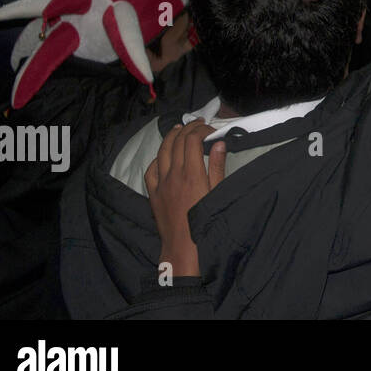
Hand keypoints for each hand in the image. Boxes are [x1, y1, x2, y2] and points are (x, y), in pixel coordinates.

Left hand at [144, 120, 226, 277]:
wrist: (183, 247)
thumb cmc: (205, 221)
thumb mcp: (217, 193)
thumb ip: (217, 167)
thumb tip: (219, 143)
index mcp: (192, 174)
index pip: (192, 141)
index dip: (200, 130)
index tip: (210, 130)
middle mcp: (174, 175)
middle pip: (177, 142)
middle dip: (187, 129)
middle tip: (198, 124)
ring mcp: (161, 184)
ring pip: (162, 152)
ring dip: (170, 137)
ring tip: (178, 129)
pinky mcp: (153, 194)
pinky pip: (151, 170)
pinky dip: (158, 158)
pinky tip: (163, 155)